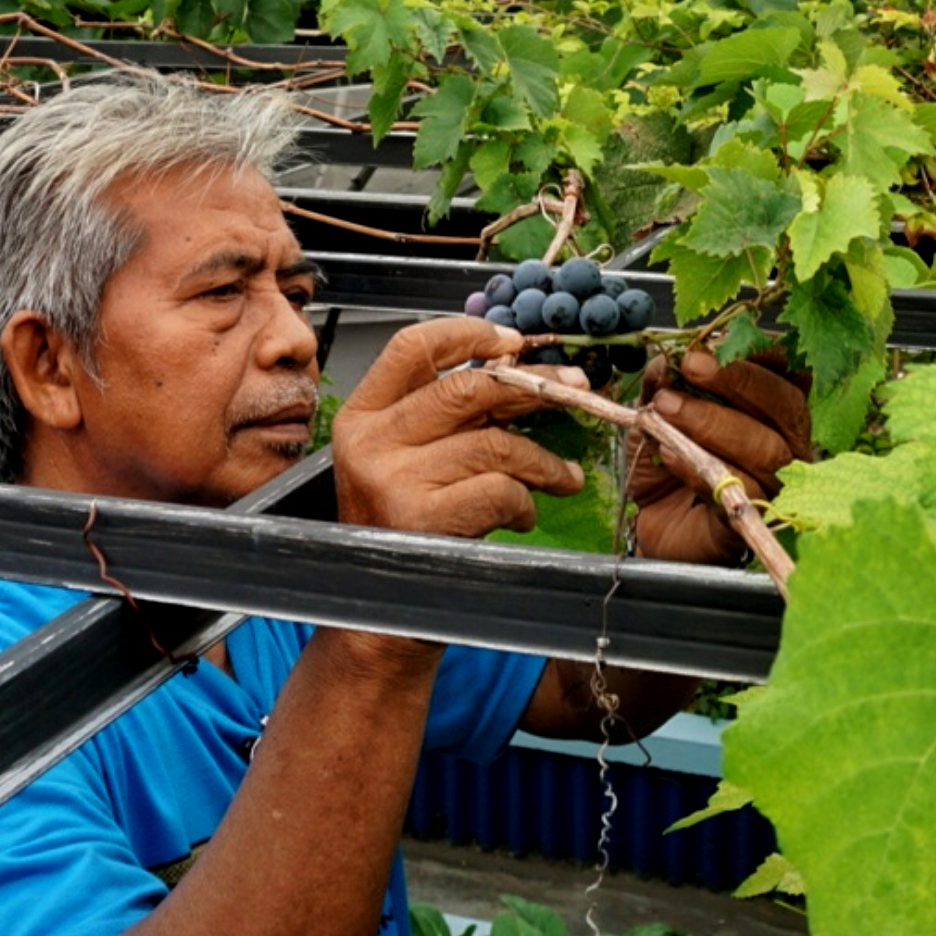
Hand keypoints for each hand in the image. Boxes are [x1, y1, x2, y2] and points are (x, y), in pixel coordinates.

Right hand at [330, 317, 588, 538]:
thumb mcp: (405, 458)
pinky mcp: (421, 519)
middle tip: (574, 389)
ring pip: (493, 443)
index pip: (411, 347)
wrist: (377, 602)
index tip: (514, 341)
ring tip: (561, 477)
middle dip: (532, 386)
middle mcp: (369, 442)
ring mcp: (392, 480)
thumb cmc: (400, 525)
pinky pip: (499, 489)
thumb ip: (446, 416)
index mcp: (361, 415)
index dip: (468, 334)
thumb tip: (522, 373)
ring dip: (542, 460)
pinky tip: (525, 514)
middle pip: (465, 388)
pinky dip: (525, 501)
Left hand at [623, 346, 812, 565]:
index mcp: (772, 408)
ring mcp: (775, 483)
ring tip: (667, 409)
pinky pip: (740, 490)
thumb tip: (667, 359)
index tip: (717, 342)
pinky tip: (672, 455)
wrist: (650, 522)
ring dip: (712, 422)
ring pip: (765, 448)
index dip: (762, 352)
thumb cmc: (665, 463)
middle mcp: (786, 443)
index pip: (789, 371)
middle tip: (692, 365)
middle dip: (738, 380)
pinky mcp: (754, 518)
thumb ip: (664, 384)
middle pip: (786, 405)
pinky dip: (701, 468)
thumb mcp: (657, 412)